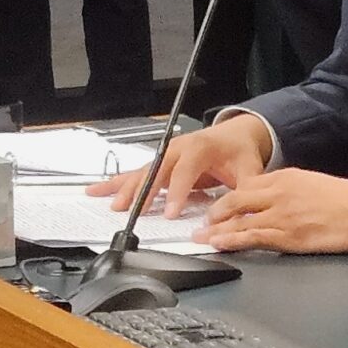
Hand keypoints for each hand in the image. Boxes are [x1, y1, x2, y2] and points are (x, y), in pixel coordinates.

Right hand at [86, 112, 272, 218]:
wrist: (236, 134)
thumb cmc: (239, 150)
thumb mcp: (249, 169)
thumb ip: (245, 190)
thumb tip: (241, 212)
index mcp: (200, 147)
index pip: (185, 170)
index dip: (178, 192)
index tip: (170, 213)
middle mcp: (178, 148)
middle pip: (157, 170)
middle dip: (143, 190)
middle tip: (131, 209)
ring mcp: (166, 154)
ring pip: (142, 172)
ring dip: (126, 188)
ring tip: (113, 204)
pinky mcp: (160, 163)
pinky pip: (136, 173)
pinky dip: (117, 182)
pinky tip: (97, 190)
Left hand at [194, 171, 347, 253]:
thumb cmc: (347, 199)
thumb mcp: (312, 182)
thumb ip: (289, 189)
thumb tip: (272, 199)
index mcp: (285, 177)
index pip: (247, 186)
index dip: (228, 198)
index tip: (219, 205)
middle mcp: (278, 193)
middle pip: (235, 201)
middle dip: (215, 212)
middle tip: (203, 221)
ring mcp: (281, 215)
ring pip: (238, 221)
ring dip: (216, 230)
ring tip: (201, 237)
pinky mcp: (288, 236)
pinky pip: (252, 238)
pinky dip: (232, 241)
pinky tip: (219, 244)